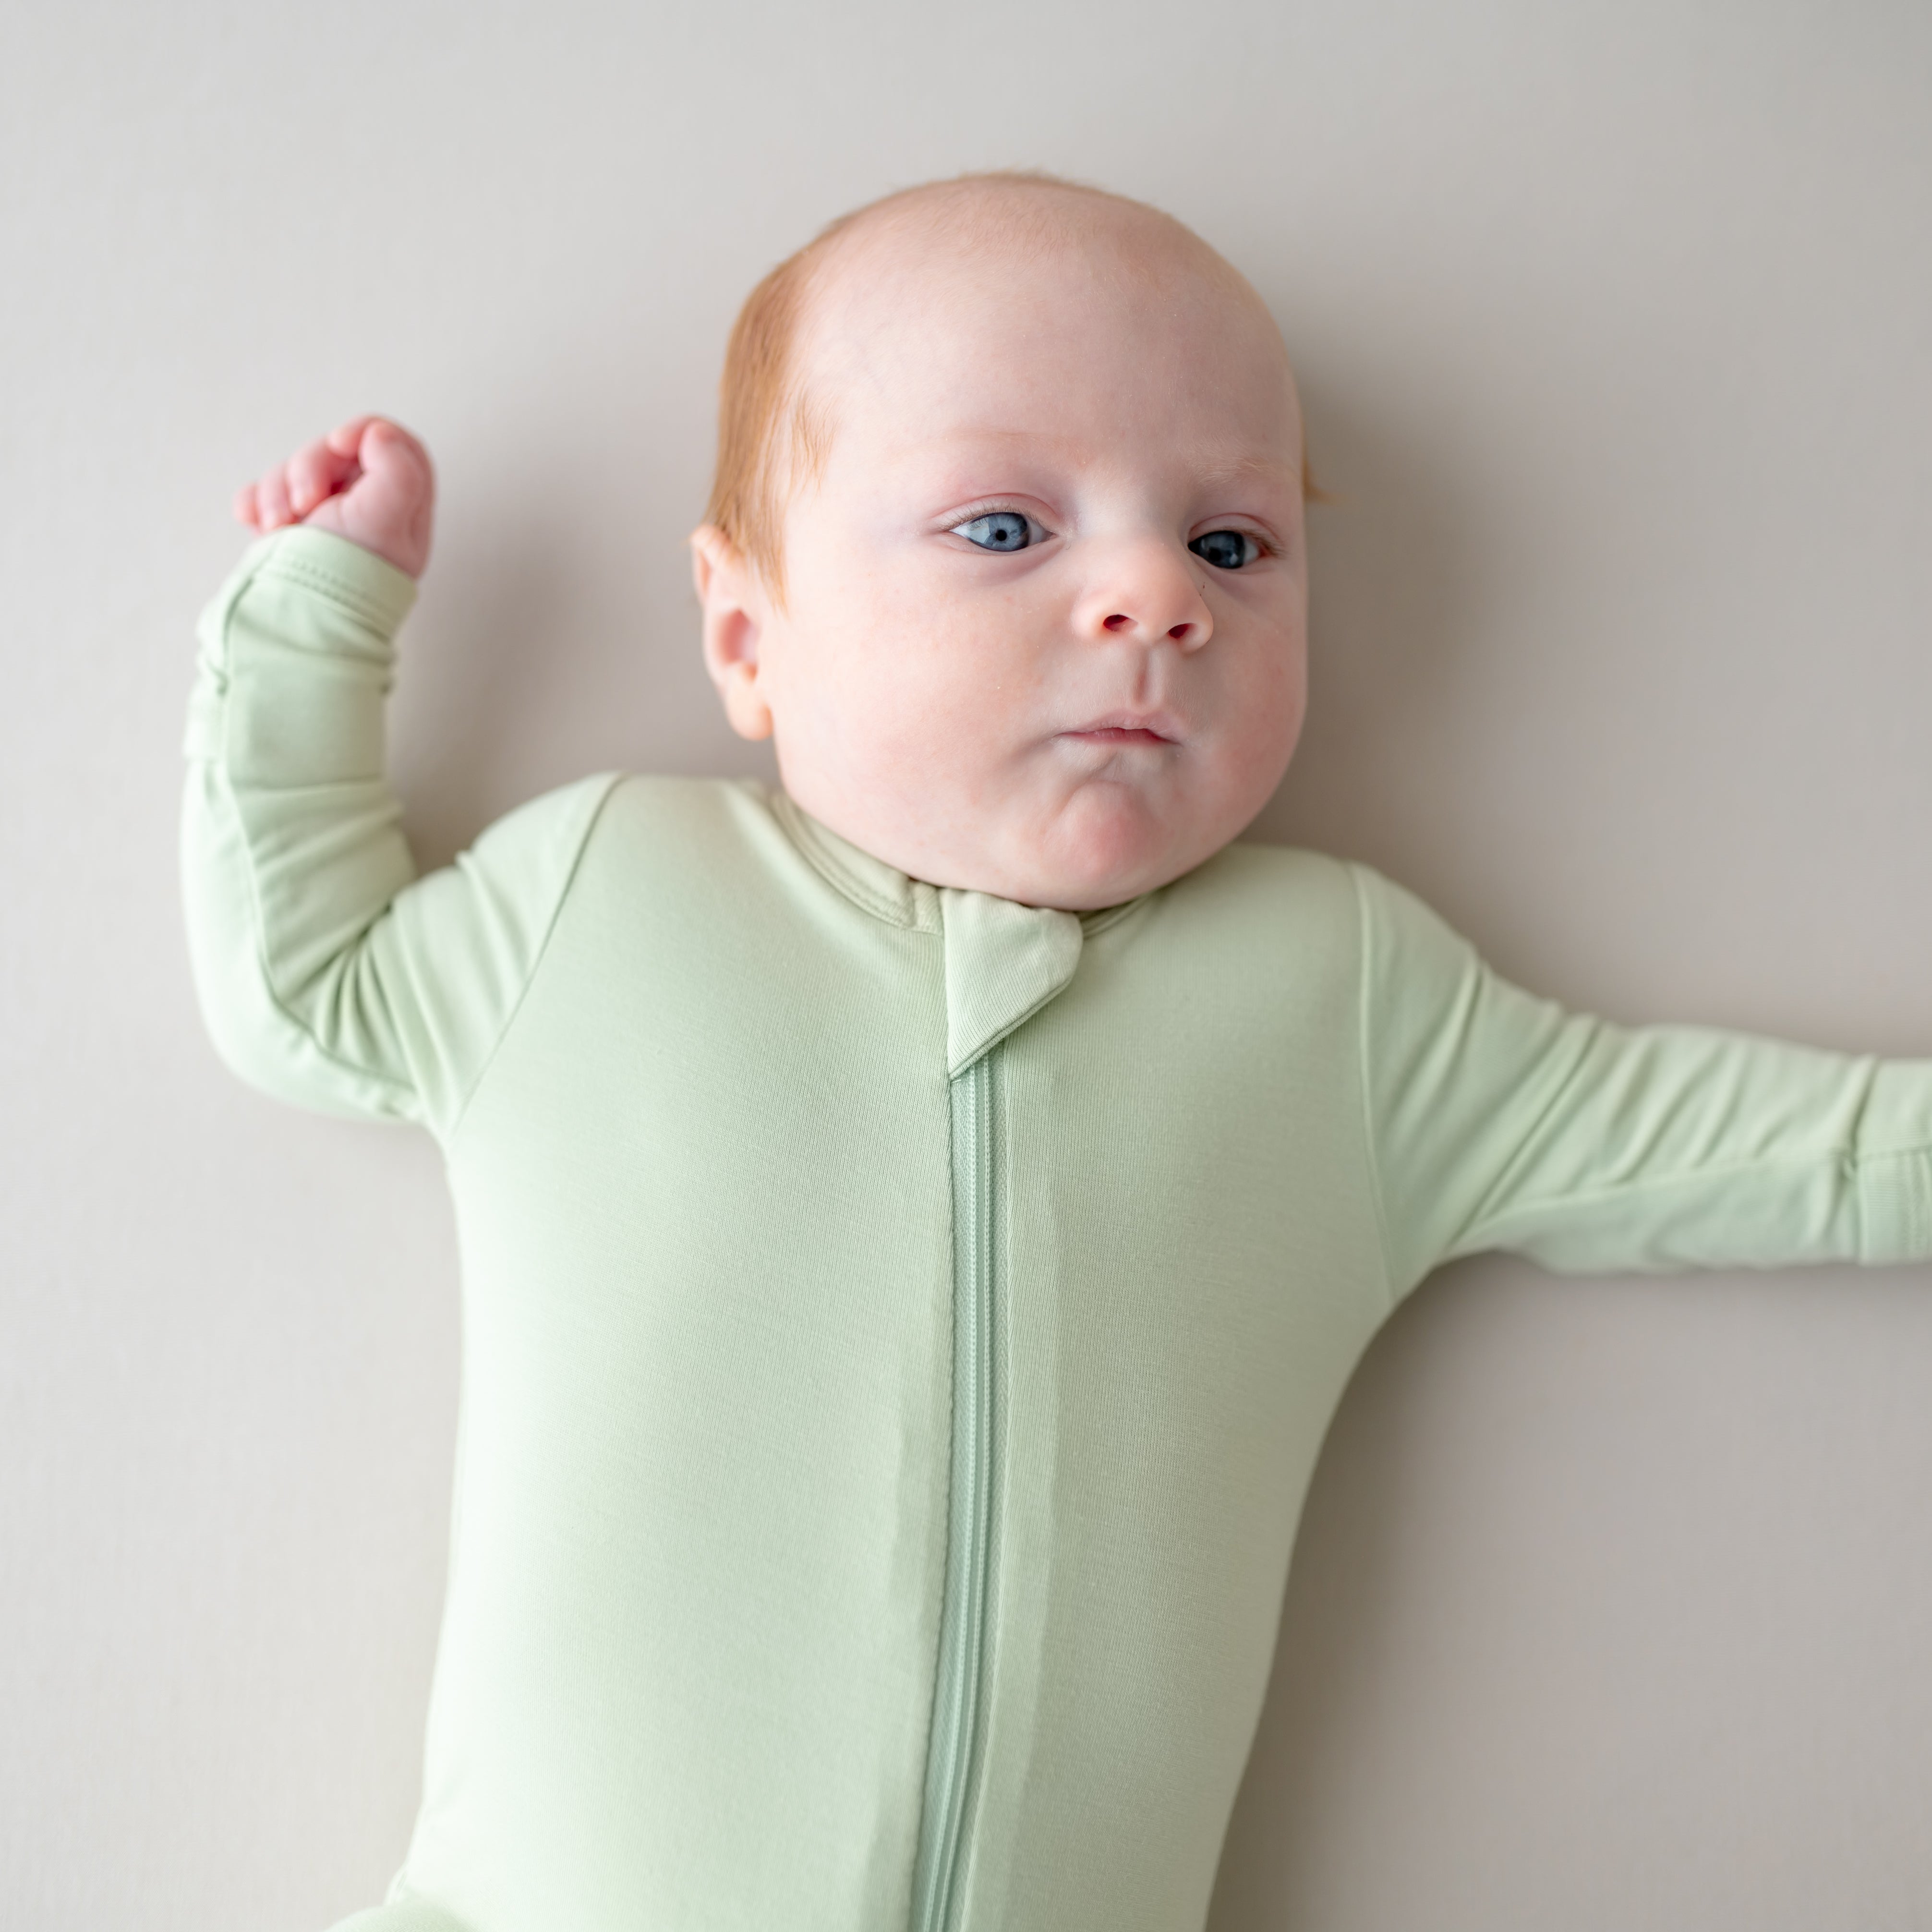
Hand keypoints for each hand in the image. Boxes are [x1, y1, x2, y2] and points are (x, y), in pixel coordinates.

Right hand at [233, 416, 435, 579]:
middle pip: (336, 452)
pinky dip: (256, 504)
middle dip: (309, 469)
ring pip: (296, 471)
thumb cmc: (345, 574)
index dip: (365, 432)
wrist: (298, 621)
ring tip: (278, 527)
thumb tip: (380, 433)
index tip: (341, 443)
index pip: (393, 443)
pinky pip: (266, 494)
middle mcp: (368, 510)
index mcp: (402, 507)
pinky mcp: (289, 528)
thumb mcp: (384, 517)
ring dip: (278, 491)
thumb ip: (398, 468)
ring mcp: (326, 519)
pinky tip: (255, 524)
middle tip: (304, 505)